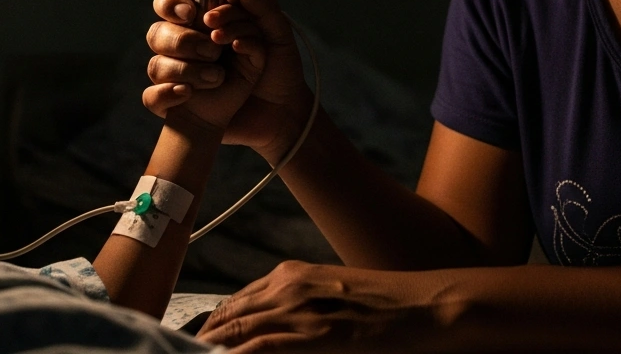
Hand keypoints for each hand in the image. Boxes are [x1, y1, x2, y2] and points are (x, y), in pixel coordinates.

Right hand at [144, 0, 309, 157]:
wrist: (279, 115)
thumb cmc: (278, 70)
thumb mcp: (278, 36)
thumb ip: (262, 6)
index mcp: (206, 21)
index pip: (176, 0)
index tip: (194, 8)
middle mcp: (187, 44)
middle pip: (159, 29)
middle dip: (183, 36)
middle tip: (213, 43)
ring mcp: (178, 74)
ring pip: (156, 62)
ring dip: (185, 67)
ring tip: (218, 76)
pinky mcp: (174, 102)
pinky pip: (152, 96)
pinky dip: (167, 93)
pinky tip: (188, 93)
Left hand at [197, 261, 442, 351]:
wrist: (423, 305)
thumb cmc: (385, 305)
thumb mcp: (333, 295)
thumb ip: (299, 307)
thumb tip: (273, 330)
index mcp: (290, 274)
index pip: (235, 302)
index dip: (212, 326)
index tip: (197, 344)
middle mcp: (287, 287)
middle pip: (228, 317)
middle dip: (203, 341)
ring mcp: (299, 310)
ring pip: (236, 332)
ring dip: (211, 350)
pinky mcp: (314, 335)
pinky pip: (260, 348)